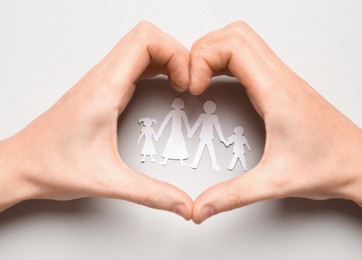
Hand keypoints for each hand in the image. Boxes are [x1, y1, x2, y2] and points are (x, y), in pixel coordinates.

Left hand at [0, 22, 192, 219]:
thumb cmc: (51, 166)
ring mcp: (100, 81)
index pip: (146, 42)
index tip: (186, 82)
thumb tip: (182, 203)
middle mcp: (101, 78)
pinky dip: (155, 66)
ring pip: (139, 46)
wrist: (22, 165)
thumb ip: (150, 193)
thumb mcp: (107, 181)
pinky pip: (132, 62)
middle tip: (187, 81)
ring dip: (166, 58)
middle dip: (176, 53)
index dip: (176, 54)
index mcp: (105, 90)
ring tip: (179, 83)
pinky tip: (162, 86)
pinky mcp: (101, 88)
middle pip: (146, 36)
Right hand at [189, 21, 361, 229]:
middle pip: (235, 34)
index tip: (193, 87)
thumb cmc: (329, 165)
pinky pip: (251, 56)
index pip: (232, 47)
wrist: (358, 164)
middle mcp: (280, 78)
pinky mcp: (282, 85)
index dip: (202, 60)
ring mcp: (283, 78)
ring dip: (216, 52)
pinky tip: (221, 82)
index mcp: (275, 92)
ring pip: (243, 40)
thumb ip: (232, 196)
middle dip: (204, 50)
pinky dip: (228, 61)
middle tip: (192, 78)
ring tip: (202, 78)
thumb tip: (201, 207)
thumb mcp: (275, 182)